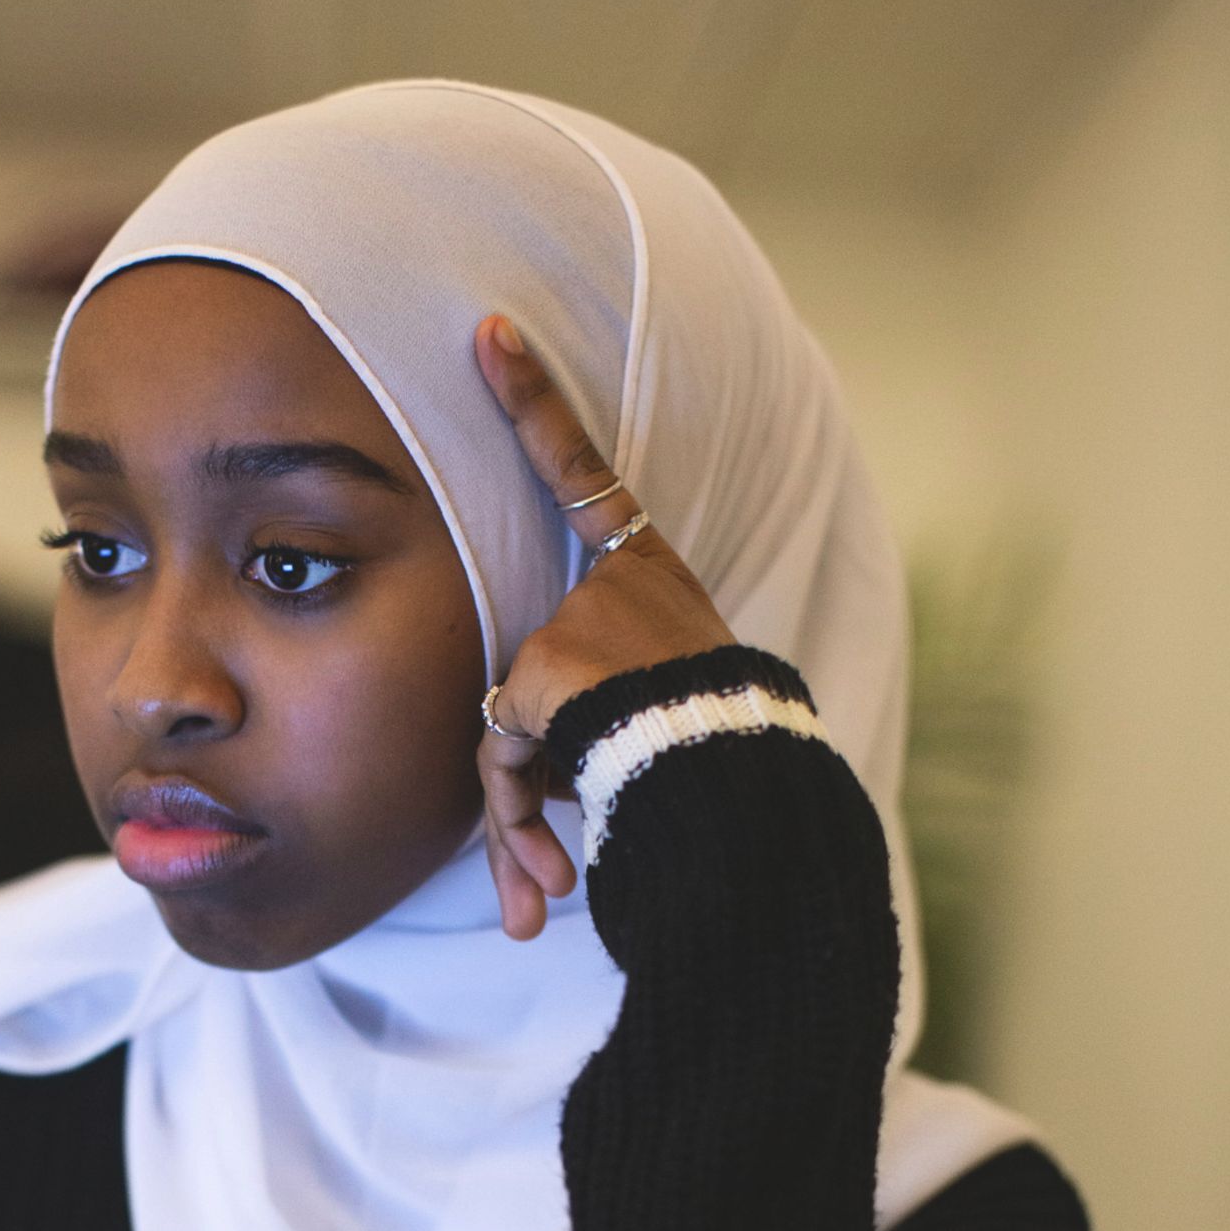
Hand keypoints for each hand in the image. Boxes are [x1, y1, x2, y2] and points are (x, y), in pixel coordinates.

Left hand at [473, 315, 734, 938]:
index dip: (537, 403)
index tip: (489, 330)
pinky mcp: (547, 668)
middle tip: (531, 882)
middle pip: (523, 675)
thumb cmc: (712, 786)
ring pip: (504, 727)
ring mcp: (582, 624)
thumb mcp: (648, 745)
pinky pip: (497, 751)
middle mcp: (618, 592)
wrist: (740, 810)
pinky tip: (540, 888)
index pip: (587, 476)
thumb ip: (579, 745)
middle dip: (517, 793)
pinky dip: (513, 822)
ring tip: (537, 900)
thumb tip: (527, 837)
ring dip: (516, 825)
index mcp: (653, 585)